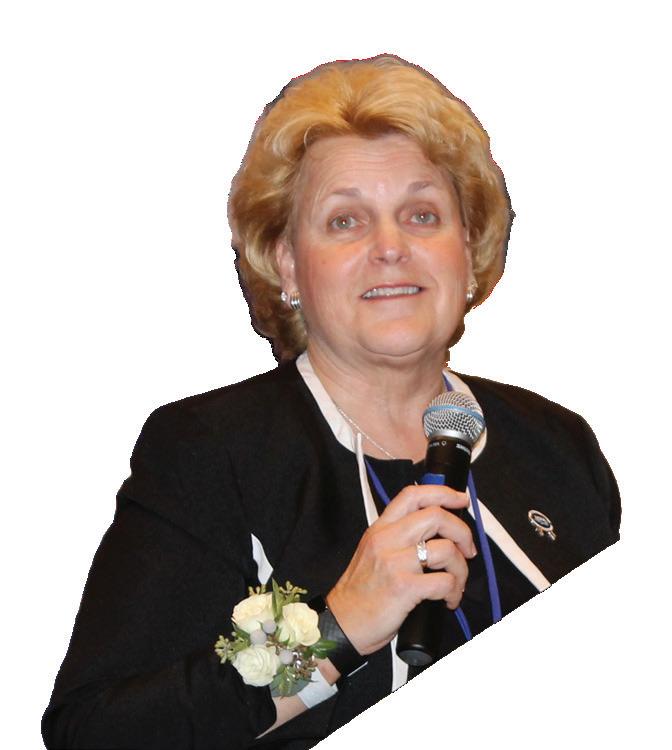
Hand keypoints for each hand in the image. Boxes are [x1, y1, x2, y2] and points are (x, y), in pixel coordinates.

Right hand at [326, 484, 476, 655]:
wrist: (342, 623)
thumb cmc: (361, 592)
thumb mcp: (373, 552)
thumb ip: (398, 538)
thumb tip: (437, 533)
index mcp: (380, 528)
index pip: (413, 495)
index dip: (442, 492)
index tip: (460, 500)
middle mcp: (387, 539)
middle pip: (436, 516)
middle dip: (462, 532)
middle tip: (468, 550)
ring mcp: (395, 562)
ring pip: (446, 549)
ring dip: (461, 569)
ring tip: (456, 584)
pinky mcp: (403, 587)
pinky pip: (444, 581)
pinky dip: (454, 592)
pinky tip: (448, 601)